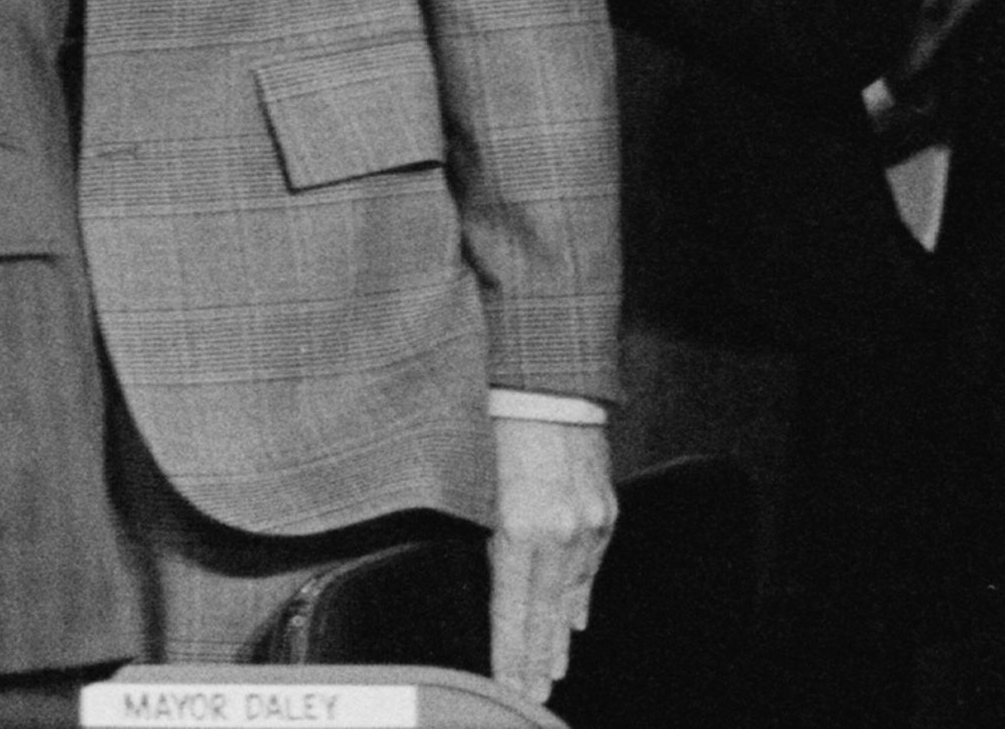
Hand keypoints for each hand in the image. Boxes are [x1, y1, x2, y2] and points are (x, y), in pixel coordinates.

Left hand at [489, 407, 612, 697]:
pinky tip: (575, 622)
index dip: (510, 648)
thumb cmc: (498, 428)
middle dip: (537, 657)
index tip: (509, 680)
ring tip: (552, 670)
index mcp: (520, 529)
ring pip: (571, 594)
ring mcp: (588, 527)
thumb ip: (493, 537)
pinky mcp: (604, 514)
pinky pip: (590, 567)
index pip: (513, 607)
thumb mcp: (478, 485)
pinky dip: (579, 597)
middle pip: (545, 612)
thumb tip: (503, 577)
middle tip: (533, 692)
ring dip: (559, 635)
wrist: (551, 389)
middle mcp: (559, 535)